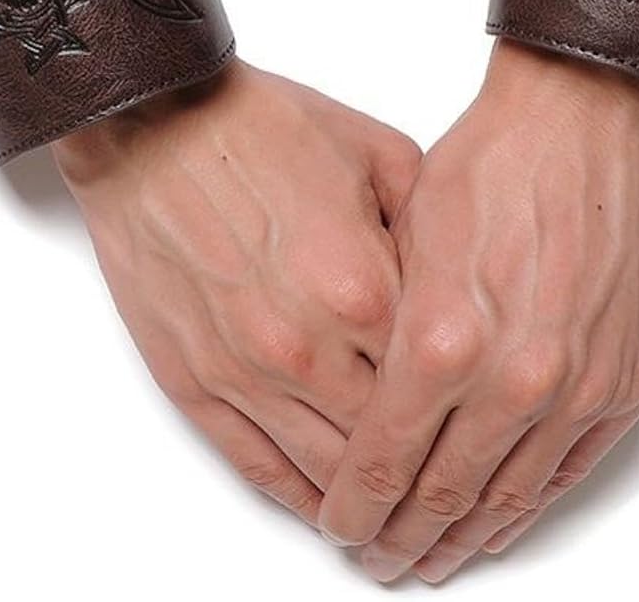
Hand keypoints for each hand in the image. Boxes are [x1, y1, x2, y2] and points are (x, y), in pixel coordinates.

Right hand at [52, 58, 421, 522]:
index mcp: (364, 287)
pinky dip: (300, 498)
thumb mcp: (377, 152)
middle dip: (424, 472)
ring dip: (367, 504)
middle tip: (451, 486)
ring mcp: (247, 372)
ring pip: (327, 473)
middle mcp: (309, 346)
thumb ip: (430, 226)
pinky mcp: (195, 383)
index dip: (465, 408)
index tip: (485, 423)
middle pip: (387, 444)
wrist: (153, 123)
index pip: (438, 384)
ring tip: (397, 514)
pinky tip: (328, 505)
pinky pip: (259, 467)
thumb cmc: (260, 127)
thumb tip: (461, 281)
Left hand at [318, 39, 638, 580]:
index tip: (337, 525)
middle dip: (398, 537)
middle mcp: (513, 378)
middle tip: (373, 558)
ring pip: (507, 498)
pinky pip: (565, 473)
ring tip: (428, 558)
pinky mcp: (620, 384)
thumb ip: (385, 329)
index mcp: (443, 338)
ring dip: (461, 538)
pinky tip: (497, 521)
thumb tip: (359, 398)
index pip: (383, 459)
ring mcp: (574, 388)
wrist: (589, 123)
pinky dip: (526, 507)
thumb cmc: (492, 162)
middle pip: (442, 495)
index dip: (353, 505)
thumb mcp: (405, 236)